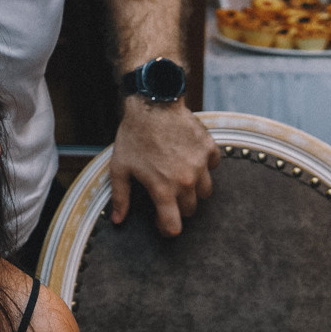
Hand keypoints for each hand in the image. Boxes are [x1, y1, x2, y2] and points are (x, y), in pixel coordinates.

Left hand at [108, 97, 218, 233]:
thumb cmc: (133, 136)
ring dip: (194, 188)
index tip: (161, 220)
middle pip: (190, 210)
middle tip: (167, 191)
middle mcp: (185, 181)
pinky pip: (213, 166)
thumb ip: (121, 197)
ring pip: (205, 191)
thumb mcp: (120, 167)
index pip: (174, 226)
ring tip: (180, 175)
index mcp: (163, 189)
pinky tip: (190, 156)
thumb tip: (117, 220)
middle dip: (178, 206)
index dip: (166, 228)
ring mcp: (200, 165)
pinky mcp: (209, 149)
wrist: (152, 104)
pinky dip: (205, 165)